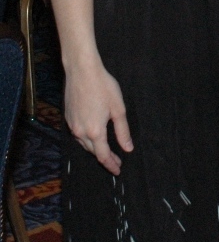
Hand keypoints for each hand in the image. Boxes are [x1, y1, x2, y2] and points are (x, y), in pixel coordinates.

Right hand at [64, 60, 132, 175]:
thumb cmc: (103, 87)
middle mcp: (80, 132)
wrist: (82, 71)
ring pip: (84, 144)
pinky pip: (78, 134)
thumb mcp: (118, 109)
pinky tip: (94, 135)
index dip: (111, 164)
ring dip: (95, 149)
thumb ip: (123, 131)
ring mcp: (72, 125)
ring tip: (106, 150)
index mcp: (95, 131)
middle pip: (93, 151)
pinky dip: (87, 139)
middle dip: (105, 157)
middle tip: (117, 161)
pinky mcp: (67, 118)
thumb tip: (128, 148)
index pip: (103, 155)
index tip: (118, 170)